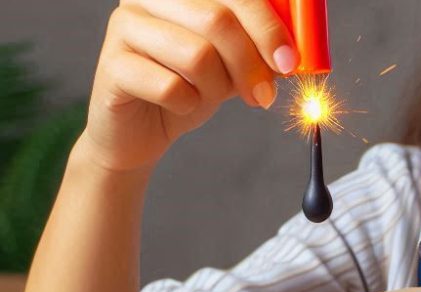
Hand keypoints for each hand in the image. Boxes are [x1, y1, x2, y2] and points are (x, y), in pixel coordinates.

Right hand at [82, 0, 300, 171]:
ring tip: (209, 97)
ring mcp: (125, 26)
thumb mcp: (232, 63)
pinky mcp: (112, 66)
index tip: (289, 62)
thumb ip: (258, 47)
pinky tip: (180, 106)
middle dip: (250, 63)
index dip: (268, 27)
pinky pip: (170, 87)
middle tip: (263, 95)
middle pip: (217, 19)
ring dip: (216, 88)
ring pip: (196, 55)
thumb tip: (296, 49)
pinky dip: (187, 105)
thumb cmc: (189, 87)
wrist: (140, 130)